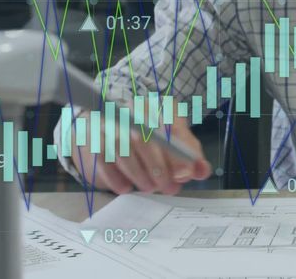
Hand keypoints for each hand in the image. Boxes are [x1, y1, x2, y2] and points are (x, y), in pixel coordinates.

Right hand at [69, 103, 210, 194]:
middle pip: (145, 137)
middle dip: (160, 167)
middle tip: (169, 187)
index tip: (187, 173)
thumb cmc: (150, 138)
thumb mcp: (175, 142)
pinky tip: (126, 187)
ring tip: (150, 188)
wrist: (110, 129)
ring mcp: (110, 122)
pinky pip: (102, 159)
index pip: (171, 125)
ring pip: (122, 147)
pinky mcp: (93, 138)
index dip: (180, 151)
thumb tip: (202, 170)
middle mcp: (132, 109)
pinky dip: (115, 177)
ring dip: (139, 173)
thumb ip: (191, 156)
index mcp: (158, 106)